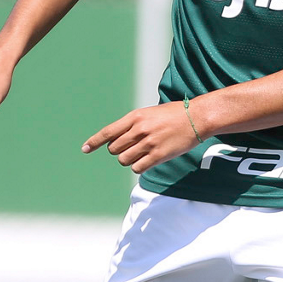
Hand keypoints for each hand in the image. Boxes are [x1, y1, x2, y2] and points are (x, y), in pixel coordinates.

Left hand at [83, 101, 199, 173]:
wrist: (197, 118)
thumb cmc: (174, 114)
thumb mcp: (149, 113)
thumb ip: (133, 124)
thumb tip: (118, 140)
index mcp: (135, 117)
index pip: (108, 132)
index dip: (94, 142)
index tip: (85, 149)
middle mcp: (139, 130)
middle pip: (114, 149)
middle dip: (119, 150)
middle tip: (132, 147)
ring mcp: (148, 143)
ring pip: (124, 159)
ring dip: (129, 159)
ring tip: (141, 154)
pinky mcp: (158, 155)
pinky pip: (137, 168)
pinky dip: (139, 166)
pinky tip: (147, 161)